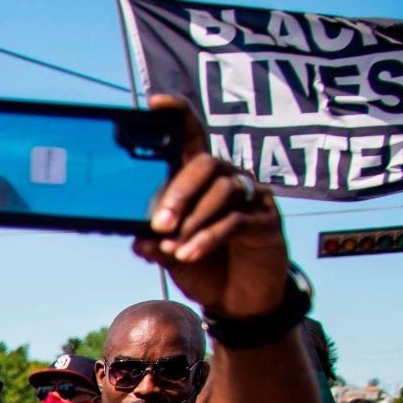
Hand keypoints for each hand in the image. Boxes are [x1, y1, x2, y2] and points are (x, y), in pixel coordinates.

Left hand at [134, 94, 289, 321]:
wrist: (239, 299)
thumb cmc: (204, 266)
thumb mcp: (170, 255)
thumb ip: (154, 243)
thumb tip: (137, 237)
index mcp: (200, 180)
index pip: (191, 138)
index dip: (177, 115)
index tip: (154, 103)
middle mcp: (228, 179)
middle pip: (205, 164)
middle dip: (179, 192)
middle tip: (160, 224)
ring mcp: (251, 197)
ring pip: (222, 191)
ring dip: (193, 220)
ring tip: (174, 248)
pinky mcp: (266, 220)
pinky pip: (235, 220)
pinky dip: (207, 237)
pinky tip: (189, 254)